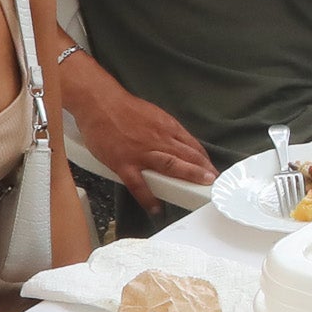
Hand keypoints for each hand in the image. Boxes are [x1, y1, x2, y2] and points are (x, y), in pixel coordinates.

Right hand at [80, 83, 217, 202]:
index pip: (192, 145)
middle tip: (213, 183)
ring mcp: (142, 153)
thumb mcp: (153, 115)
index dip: (204, 160)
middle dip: (203, 170)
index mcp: (166, 127)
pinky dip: (148, 198)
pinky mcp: (124, 163)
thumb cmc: (122, 108)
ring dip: (188, 177)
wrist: (98, 103)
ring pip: (170, 166)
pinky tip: (156, 208)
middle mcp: (158, 139)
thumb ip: (166, 130)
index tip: (211, 170)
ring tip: (199, 191)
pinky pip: (138, 185)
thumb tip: (178, 143)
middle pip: (187, 156)